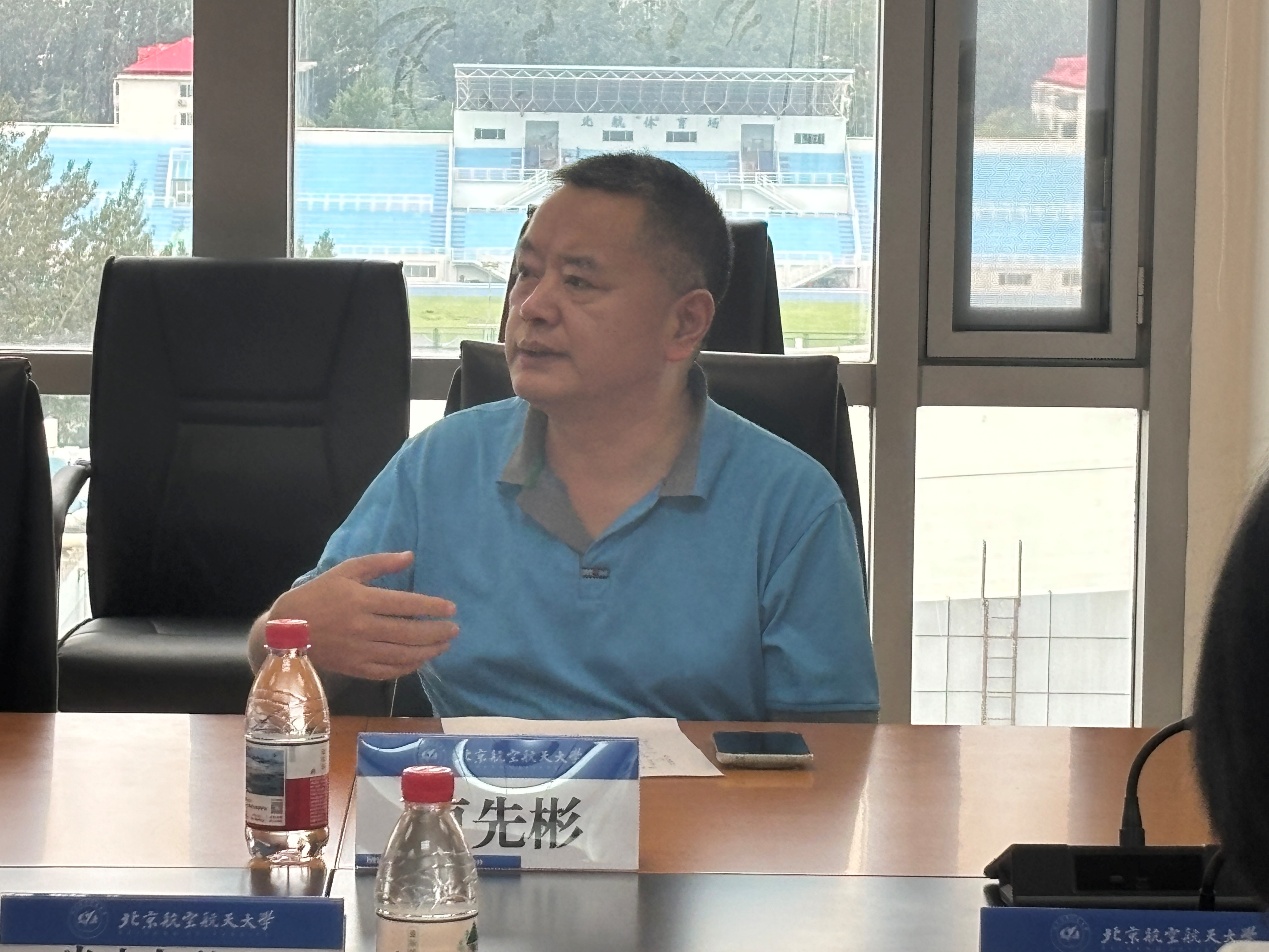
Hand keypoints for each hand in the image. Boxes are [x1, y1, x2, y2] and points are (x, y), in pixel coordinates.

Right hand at [267, 552, 457, 680]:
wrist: (287, 630)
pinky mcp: (354, 668)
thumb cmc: (319, 594)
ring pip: (402, 655)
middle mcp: (363, 628)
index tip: (452, 608)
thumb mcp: (346, 571)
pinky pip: (387, 672)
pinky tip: (420, 660)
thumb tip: (410, 556)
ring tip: (444, 645)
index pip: (406, 605)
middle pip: (409, 633)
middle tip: (454, 629)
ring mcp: (359, 651)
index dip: (432, 607)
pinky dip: (407, 667)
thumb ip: (379, 563)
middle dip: (436, 632)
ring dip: (428, 651)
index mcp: (362, 601)